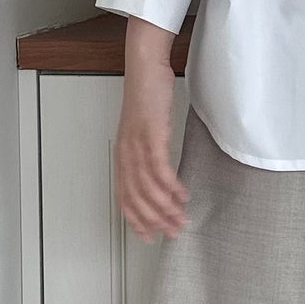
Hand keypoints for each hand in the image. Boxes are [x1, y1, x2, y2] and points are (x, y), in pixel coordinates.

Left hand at [115, 18, 188, 240]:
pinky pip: (159, 168)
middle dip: (154, 220)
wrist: (144, 67)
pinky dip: (170, 186)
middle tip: (172, 233)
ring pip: (148, 188)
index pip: (125, 196)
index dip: (136, 219)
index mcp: (122, 155)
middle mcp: (126, 153)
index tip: (148, 235)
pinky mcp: (150, 134)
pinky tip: (182, 195)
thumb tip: (160, 171)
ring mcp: (137, 145)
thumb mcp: (144, 127)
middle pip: (136, 197)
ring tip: (182, 219)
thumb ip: (148, 149)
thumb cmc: (146, 94)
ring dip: (166, 208)